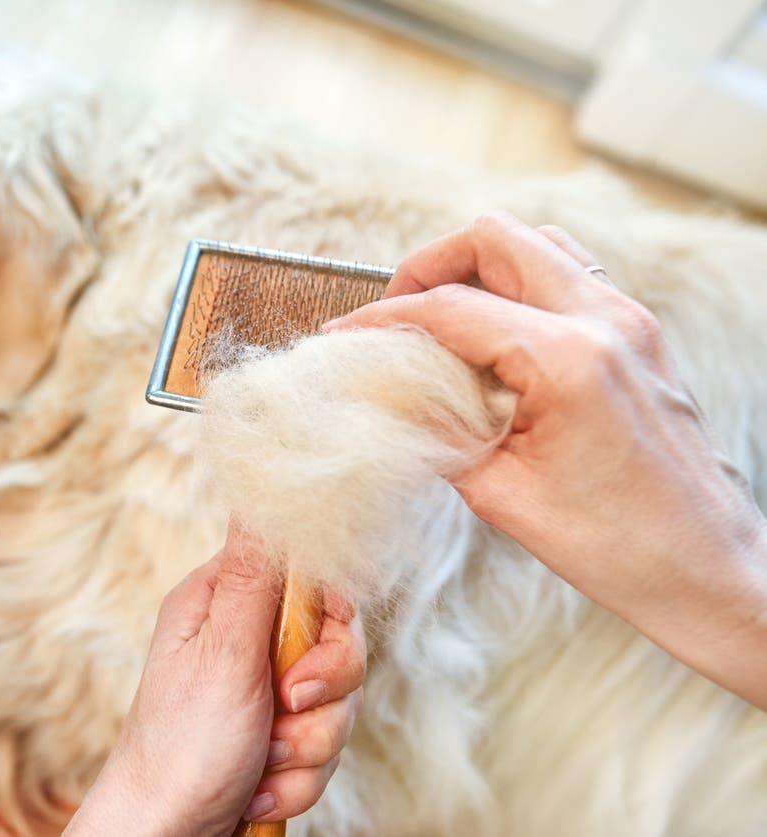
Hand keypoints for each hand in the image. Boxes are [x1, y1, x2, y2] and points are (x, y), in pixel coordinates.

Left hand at [65, 522, 365, 835]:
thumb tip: (265, 484)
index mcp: (225, 602)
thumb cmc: (178, 748)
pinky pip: (322, 750)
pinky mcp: (275, 737)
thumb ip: (258, 575)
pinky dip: (296, 780)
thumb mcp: (223, 654)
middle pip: (338, 647)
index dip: (331, 629)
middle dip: (321, 701)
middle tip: (281, 717)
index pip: (315, 579)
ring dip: (306, 750)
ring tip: (259, 763)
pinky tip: (257, 791)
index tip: (303, 671)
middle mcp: (245, 639)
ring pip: (336, 705)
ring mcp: (262, 691)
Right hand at [323, 211, 766, 708]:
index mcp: (568, 361)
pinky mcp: (641, 337)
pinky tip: (496, 339)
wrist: (706, 571)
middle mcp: (606, 322)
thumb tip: (387, 397)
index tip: (344, 338)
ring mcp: (631, 322)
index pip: (451, 309)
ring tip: (442, 322)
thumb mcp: (501, 494)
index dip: (383, 321)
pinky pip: (571, 276)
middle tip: (396, 316)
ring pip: (538, 245)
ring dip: (480, 270)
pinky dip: (521, 287)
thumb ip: (437, 432)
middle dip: (430, 267)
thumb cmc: (617, 548)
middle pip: (496, 239)